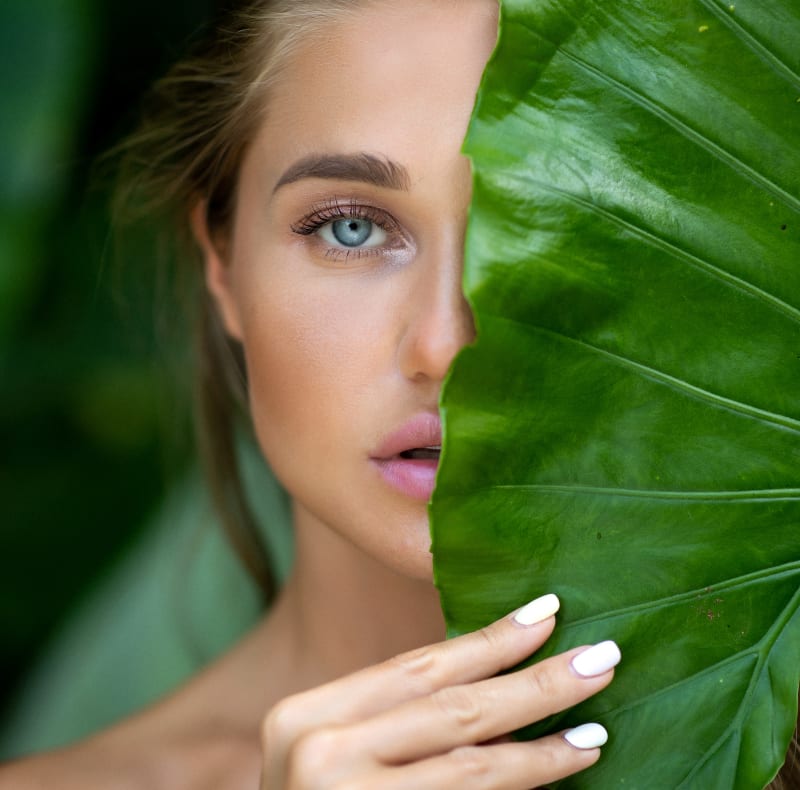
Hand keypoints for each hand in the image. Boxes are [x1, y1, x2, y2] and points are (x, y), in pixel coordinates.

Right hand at [260, 594, 619, 788]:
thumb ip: (399, 721)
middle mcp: (319, 755)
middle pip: (454, 708)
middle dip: (536, 682)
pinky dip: (520, 786)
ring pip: (471, 766)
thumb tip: (500, 679)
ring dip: (543, 746)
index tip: (546, 612)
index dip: (489, 639)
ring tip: (595, 728)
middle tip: (600, 657)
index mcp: (306, 716)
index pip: (417, 667)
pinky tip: (559, 772)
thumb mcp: (335, 755)